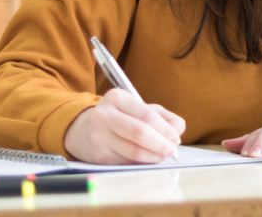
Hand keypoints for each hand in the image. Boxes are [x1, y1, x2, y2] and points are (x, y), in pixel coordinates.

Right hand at [64, 88, 184, 164]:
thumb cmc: (119, 117)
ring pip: (133, 151)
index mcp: (117, 98)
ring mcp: (99, 136)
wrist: (83, 130)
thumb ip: (163, 116)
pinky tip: (148, 159)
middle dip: (161, 143)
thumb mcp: (139, 108)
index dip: (165, 128)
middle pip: (139, 132)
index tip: (176, 137)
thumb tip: (179, 129)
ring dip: (154, 156)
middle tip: (172, 149)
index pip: (146, 115)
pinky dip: (142, 162)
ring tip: (164, 155)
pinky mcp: (98, 156)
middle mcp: (104, 115)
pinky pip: (127, 162)